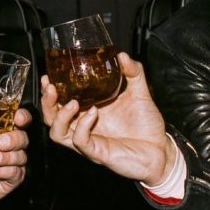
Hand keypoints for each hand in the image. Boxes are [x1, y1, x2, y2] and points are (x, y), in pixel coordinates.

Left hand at [0, 90, 28, 209]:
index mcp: (2, 129)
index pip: (21, 119)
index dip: (23, 117)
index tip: (17, 117)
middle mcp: (12, 144)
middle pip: (23, 138)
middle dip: (14, 139)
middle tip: (0, 142)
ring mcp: (14, 162)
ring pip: (20, 156)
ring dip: (6, 157)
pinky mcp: (12, 178)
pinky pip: (13, 173)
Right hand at [41, 52, 174, 184]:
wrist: (162, 150)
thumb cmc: (147, 125)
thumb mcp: (139, 93)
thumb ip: (133, 73)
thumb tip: (122, 55)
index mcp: (88, 113)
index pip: (59, 104)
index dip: (49, 92)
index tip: (48, 76)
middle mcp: (84, 128)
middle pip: (51, 119)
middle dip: (47, 103)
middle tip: (51, 87)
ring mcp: (89, 142)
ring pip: (57, 133)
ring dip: (60, 116)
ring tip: (71, 102)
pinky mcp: (97, 153)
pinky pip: (80, 141)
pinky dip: (83, 125)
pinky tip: (93, 112)